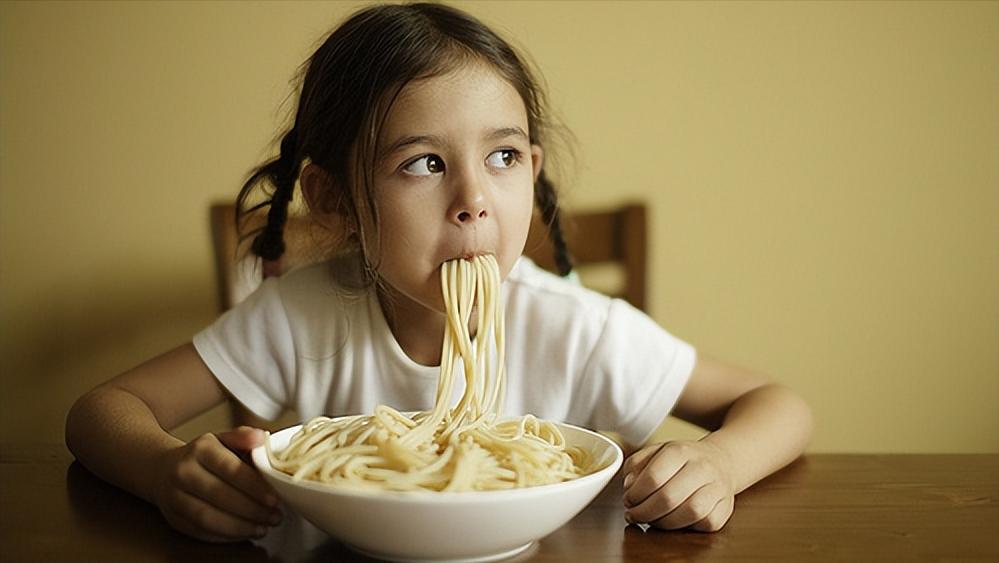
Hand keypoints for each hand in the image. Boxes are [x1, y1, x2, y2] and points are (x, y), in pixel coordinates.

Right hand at [152, 426, 280, 541]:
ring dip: (240, 527)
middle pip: (220, 496)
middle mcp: (184, 472)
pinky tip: (244, 532)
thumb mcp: (222, 439)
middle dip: (252, 510)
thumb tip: (261, 437)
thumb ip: (243, 437)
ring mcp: (175, 497)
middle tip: (274, 516)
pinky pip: (201, 532)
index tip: (274, 499)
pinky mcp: (174, 519)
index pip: (230, 469)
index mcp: (201, 450)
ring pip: (208, 518)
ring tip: (262, 528)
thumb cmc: (202, 456)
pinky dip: (226, 536)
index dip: (254, 487)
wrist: (163, 469)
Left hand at [622, 439, 734, 531]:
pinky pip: (705, 524)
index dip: (635, 494)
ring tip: (652, 520)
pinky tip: (675, 521)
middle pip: (668, 498)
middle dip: (644, 512)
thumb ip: (636, 464)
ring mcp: (717, 487)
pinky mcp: (726, 508)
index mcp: (680, 451)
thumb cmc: (683, 460)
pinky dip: (687, 527)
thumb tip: (629, 485)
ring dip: (664, 522)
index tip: (628, 500)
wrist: (720, 461)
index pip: (653, 477)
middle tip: (634, 515)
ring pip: (689, 513)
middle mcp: (701, 467)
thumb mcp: (656, 451)